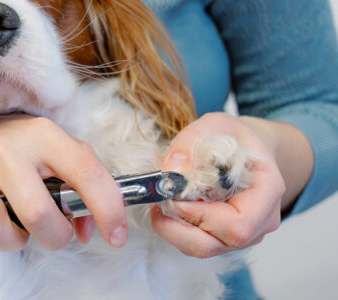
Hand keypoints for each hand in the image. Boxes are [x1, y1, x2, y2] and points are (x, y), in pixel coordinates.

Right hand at [0, 115, 126, 255]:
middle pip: (37, 214)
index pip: (85, 174)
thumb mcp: (59, 153)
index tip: (116, 236)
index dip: (108, 210)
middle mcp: (5, 147)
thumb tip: (88, 231)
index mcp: (44, 135)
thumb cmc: (23, 149)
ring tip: (14, 226)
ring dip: (12, 242)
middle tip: (53, 233)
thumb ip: (83, 185)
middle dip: (54, 237)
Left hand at [151, 112, 291, 257]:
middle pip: (215, 244)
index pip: (237, 225)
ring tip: (162, 202)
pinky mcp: (226, 238)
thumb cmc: (236, 137)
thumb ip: (190, 142)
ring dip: (173, 229)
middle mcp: (261, 220)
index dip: (199, 216)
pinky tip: (172, 207)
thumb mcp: (213, 124)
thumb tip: (172, 171)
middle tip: (158, 202)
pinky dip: (178, 229)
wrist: (249, 147)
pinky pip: (198, 243)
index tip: (174, 195)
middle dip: (177, 227)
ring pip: (203, 248)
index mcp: (267, 191)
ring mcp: (246, 234)